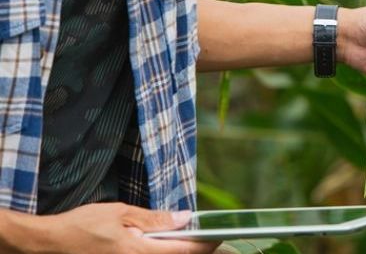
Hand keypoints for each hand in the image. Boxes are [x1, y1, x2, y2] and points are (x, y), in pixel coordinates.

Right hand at [18, 203, 216, 253]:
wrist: (50, 244)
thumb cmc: (81, 226)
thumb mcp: (121, 213)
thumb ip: (154, 219)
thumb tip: (184, 218)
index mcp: (139, 252)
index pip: (183, 251)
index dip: (205, 244)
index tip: (219, 236)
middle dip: (194, 250)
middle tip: (208, 239)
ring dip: (177, 252)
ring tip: (189, 241)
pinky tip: (162, 245)